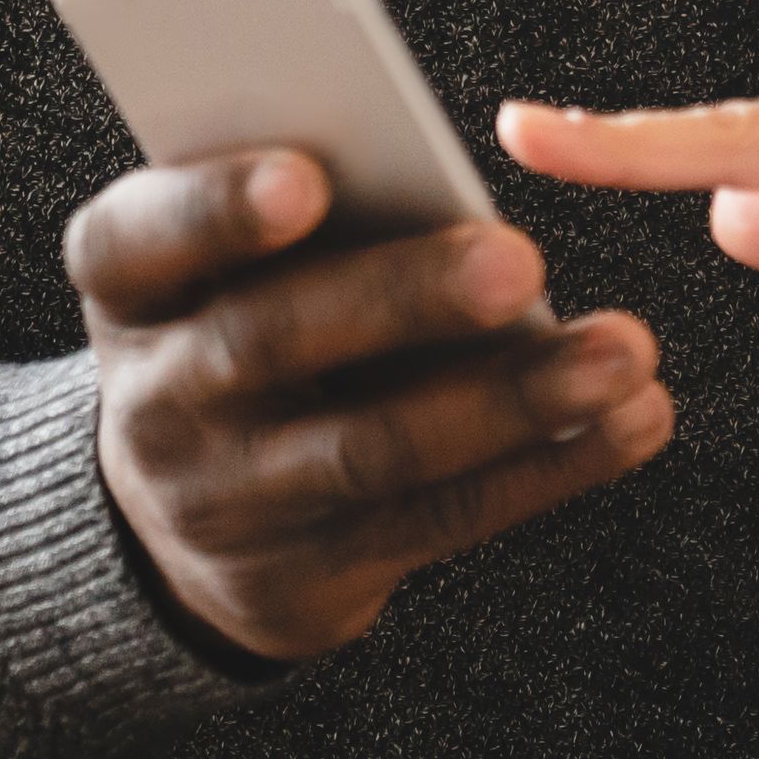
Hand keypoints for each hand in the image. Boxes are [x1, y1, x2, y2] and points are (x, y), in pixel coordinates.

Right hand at [70, 151, 668, 661]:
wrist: (186, 519)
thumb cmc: (245, 319)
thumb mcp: (229, 263)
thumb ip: (308, 210)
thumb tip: (448, 185)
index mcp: (126, 287)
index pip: (134, 240)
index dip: (214, 210)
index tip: (306, 178)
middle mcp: (154, 401)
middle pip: (268, 342)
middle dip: (399, 300)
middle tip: (519, 260)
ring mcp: (223, 503)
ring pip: (370, 450)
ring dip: (507, 400)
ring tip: (621, 351)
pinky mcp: (304, 580)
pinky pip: (437, 522)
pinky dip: (545, 471)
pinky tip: (632, 423)